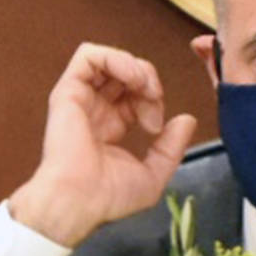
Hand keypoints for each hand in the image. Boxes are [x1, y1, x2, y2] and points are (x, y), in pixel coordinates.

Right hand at [7, 43, 196, 246]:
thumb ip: (172, 148)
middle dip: (148, 81)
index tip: (157, 126)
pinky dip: (115, 58)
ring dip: (135, 67)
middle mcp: (94, 110)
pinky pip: (89, 55)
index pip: (135, 96)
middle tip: (154, 100)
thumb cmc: (109, 197)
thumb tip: (187, 120)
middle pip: (126, 75)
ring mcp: (80, 99)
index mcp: (110, 127)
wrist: (79, 200)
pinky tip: (131, 78)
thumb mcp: (153, 175)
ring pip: (109, 60)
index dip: (154, 100)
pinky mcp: (68, 91)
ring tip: (144, 86)